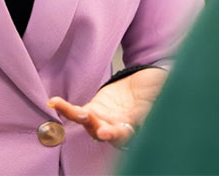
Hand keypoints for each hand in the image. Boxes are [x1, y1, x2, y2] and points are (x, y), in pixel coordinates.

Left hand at [48, 67, 166, 147]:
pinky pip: (78, 112)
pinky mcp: (94, 108)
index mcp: (136, 126)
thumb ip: (159, 101)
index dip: (119, 134)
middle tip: (91, 120)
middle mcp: (119, 128)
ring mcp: (105, 120)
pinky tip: (54, 102)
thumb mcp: (163, 94)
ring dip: (80, 118)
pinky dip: (65, 108)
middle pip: (106, 133)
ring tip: (72, 110)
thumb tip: (165, 100)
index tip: (112, 131)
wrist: (147, 83)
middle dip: (98, 129)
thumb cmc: (158, 92)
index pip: (126, 135)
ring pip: (89, 125)